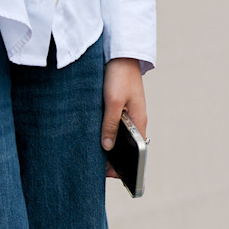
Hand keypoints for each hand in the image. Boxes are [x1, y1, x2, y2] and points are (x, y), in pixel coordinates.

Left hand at [102, 57, 146, 176]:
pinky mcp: (119, 108)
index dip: (123, 166)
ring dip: (106, 145)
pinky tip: (90, 136)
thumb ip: (110, 125)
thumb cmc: (119, 76)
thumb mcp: (113, 102)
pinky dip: (104, 133)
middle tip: (92, 166)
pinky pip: (112, 126)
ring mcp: (127, 115)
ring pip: (118, 137)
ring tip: (88, 153)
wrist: (120, 54)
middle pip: (126, 148)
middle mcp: (135, 122)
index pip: (136, 154)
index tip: (107, 174)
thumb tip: (108, 147)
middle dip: (112, 158)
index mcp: (139, 123)